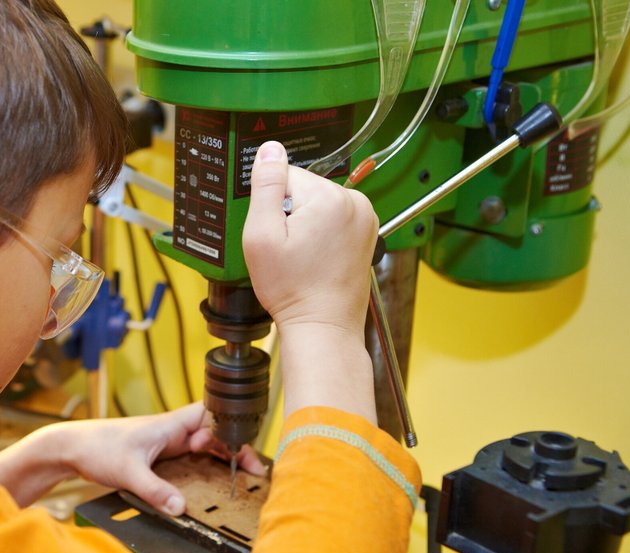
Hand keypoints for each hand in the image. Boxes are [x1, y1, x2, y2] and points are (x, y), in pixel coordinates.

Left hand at [0, 403, 263, 513]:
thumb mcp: (128, 472)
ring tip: (242, 477)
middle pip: (215, 433)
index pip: (212, 416)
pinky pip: (191, 458)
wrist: (70, 448)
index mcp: (170, 424)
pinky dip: (205, 467)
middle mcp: (172, 431)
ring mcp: (166, 443)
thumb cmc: (96, 448)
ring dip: (222, 458)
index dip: (232, 431)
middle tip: (252, 473)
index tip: (243, 453)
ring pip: (205, 446)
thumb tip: (180, 509)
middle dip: (235, 449)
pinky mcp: (160, 456)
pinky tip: (213, 483)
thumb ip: (155, 490)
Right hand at [242, 141, 378, 335]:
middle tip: (289, 250)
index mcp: (329, 197)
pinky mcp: (367, 231)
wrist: (323, 325)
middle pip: (303, 188)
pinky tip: (316, 257)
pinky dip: (322, 233)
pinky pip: (333, 217)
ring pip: (318, 203)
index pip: (285, 176)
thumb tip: (271, 149)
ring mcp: (365, 217)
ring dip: (305, 223)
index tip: (276, 235)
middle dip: (289, 213)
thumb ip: (266, 186)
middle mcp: (354, 201)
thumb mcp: (262, 235)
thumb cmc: (292, 289)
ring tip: (303, 256)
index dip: (271, 206)